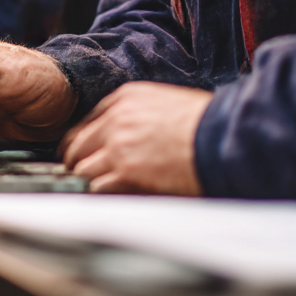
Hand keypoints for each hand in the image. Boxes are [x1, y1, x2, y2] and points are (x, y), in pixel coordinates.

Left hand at [60, 82, 211, 194]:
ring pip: (82, 168)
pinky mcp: (125, 172)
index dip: (85, 140)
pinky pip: (97, 187)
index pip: (89, 121)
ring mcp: (117, 146)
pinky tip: (108, 197)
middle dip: (78, 160)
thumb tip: (138, 130)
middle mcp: (116, 119)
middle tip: (78, 173)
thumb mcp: (167, 101)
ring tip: (92, 189)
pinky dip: (100, 194)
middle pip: (78, 144)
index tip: (84, 151)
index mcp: (126, 98)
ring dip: (87, 179)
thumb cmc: (204, 122)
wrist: (217, 138)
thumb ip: (142, 113)